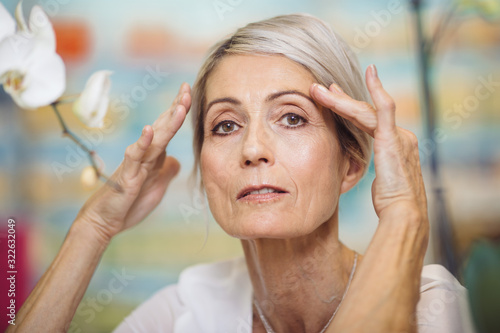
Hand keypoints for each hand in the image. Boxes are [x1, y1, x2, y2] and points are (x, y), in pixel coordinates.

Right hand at [76, 83, 191, 242]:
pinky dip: (142, 143)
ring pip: (154, 138)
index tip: (189, 93)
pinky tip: (149, 130)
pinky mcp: (127, 175)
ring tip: (180, 106)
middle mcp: (145, 154)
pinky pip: (135, 156)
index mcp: (153, 155)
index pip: (168, 128)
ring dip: (168, 122)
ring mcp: (136, 162)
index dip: (179, 111)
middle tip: (187, 88)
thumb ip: (166, 170)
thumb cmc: (130, 202)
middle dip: (176, 107)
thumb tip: (176, 160)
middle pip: (163, 126)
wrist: (106, 221)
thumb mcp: (157, 186)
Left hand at [310, 65, 426, 223]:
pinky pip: (384, 108)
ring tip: (320, 89)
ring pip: (365, 110)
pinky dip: (376, 88)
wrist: (404, 214)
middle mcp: (400, 137)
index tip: (334, 101)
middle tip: (323, 88)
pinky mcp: (393, 138)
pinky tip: (371, 71)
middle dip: (341, 100)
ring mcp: (399, 135)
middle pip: (365, 113)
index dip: (349, 110)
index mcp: (395, 147)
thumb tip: (352, 169)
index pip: (368, 123)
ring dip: (340, 99)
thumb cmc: (390, 206)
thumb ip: (370, 170)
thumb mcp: (378, 184)